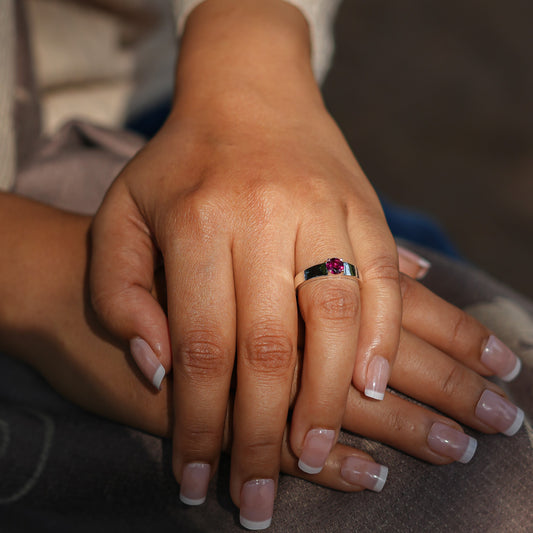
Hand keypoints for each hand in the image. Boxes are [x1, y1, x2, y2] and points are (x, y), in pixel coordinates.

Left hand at [0, 197, 521, 529]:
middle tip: (260, 496)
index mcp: (198, 220)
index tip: (199, 480)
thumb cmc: (180, 162)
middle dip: (265, 433)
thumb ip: (120, 294)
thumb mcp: (122, 216)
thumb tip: (160, 368)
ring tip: (317, 456)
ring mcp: (324, 210)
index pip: (203, 347)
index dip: (200, 423)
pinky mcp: (364, 208)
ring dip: (331, 401)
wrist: (250, 92)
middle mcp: (265, 217)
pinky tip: (376, 387)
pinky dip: (385, 341)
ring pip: (337, 324)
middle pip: (271, 348)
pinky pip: (387, 284)